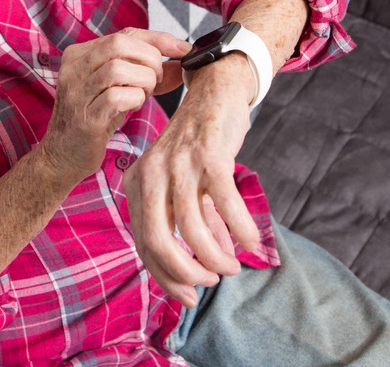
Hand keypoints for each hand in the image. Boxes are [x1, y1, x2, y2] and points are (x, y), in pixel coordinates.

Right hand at [40, 28, 188, 184]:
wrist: (63, 155)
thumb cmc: (95, 119)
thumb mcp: (119, 88)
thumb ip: (147, 73)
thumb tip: (182, 61)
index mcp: (80, 54)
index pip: (125, 34)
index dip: (158, 39)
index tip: (182, 48)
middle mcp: (74, 67)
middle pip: (120, 44)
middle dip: (150, 59)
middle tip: (157, 79)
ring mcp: (76, 91)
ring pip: (118, 68)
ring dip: (143, 81)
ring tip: (144, 94)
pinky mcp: (84, 116)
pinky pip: (116, 97)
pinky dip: (135, 99)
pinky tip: (133, 107)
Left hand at [124, 54, 259, 306]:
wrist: (215, 92)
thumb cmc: (199, 147)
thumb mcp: (185, 184)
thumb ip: (191, 222)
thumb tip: (212, 264)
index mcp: (138, 183)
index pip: (144, 244)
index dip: (166, 277)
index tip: (190, 298)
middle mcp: (151, 174)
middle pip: (158, 240)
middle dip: (185, 272)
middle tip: (211, 282)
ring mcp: (179, 164)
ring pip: (191, 227)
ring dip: (215, 255)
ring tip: (234, 265)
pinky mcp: (208, 154)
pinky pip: (224, 202)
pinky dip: (239, 228)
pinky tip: (251, 242)